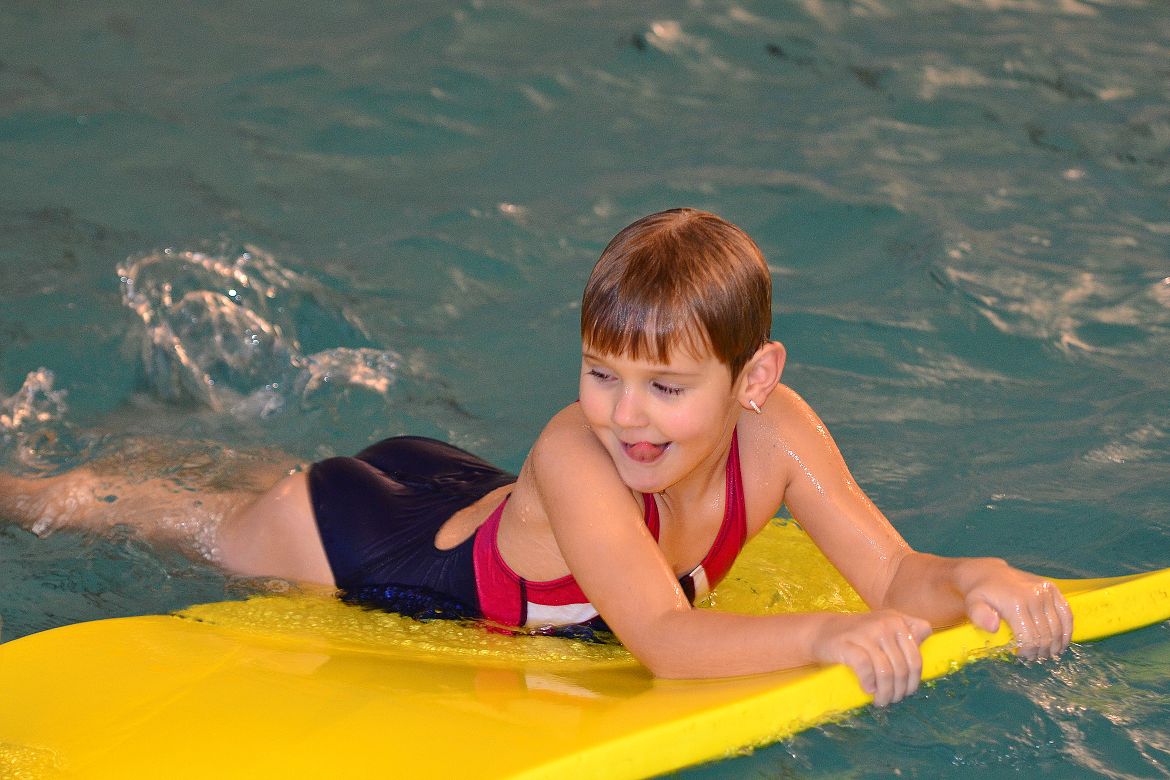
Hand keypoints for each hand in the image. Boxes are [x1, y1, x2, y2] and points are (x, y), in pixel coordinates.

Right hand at [811, 610, 932, 706]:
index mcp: (898, 621)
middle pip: (901, 668)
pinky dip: (869, 684)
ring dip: (885, 692)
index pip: (916, 657)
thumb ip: (907, 632)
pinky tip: (867, 689)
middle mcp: (885, 624)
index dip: (914, 677)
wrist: (823, 631)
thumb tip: (928, 638)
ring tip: (881, 700)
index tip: (906, 687)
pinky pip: (866, 669)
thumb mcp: (885, 627)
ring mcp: (866, 633)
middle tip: (892, 699)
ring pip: (886, 672)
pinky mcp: (847, 644)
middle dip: (899, 690)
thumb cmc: (859, 634)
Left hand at [959, 559, 1072, 660]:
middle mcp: (1034, 596)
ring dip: (1055, 645)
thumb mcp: (972, 604)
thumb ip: (979, 616)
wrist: (988, 572)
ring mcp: (1046, 591)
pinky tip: (1062, 642)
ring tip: (1047, 653)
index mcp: (1015, 603)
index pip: (1030, 638)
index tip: (1022, 657)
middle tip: (1035, 658)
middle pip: (1045, 635)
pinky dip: (1067, 631)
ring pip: (1058, 628)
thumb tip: (993, 628)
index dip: (1028, 652)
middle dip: (1041, 652)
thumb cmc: (980, 593)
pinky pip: (1066, 614)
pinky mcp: (1053, 588)